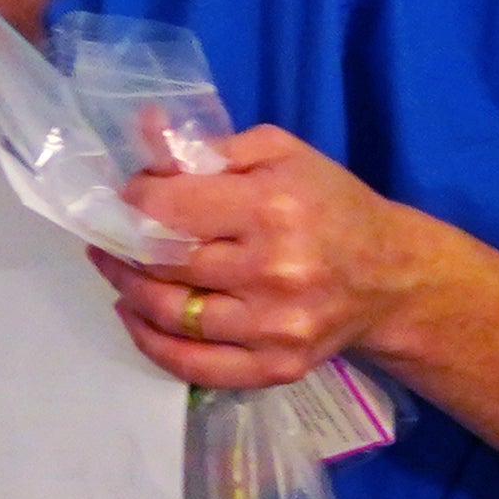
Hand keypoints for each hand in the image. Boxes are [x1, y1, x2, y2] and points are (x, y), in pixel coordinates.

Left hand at [88, 124, 437, 389]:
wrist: (391, 276)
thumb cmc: (330, 204)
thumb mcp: (280, 154)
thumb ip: (209, 145)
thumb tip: (145, 131)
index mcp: (272, 208)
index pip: (169, 209)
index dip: (133, 201)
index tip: (127, 196)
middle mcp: (274, 271)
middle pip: (163, 262)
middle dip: (122, 245)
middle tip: (108, 234)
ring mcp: (274, 326)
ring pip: (170, 315)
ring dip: (128, 290)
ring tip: (116, 269)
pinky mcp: (276, 367)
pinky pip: (194, 366)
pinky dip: (151, 343)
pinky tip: (135, 316)